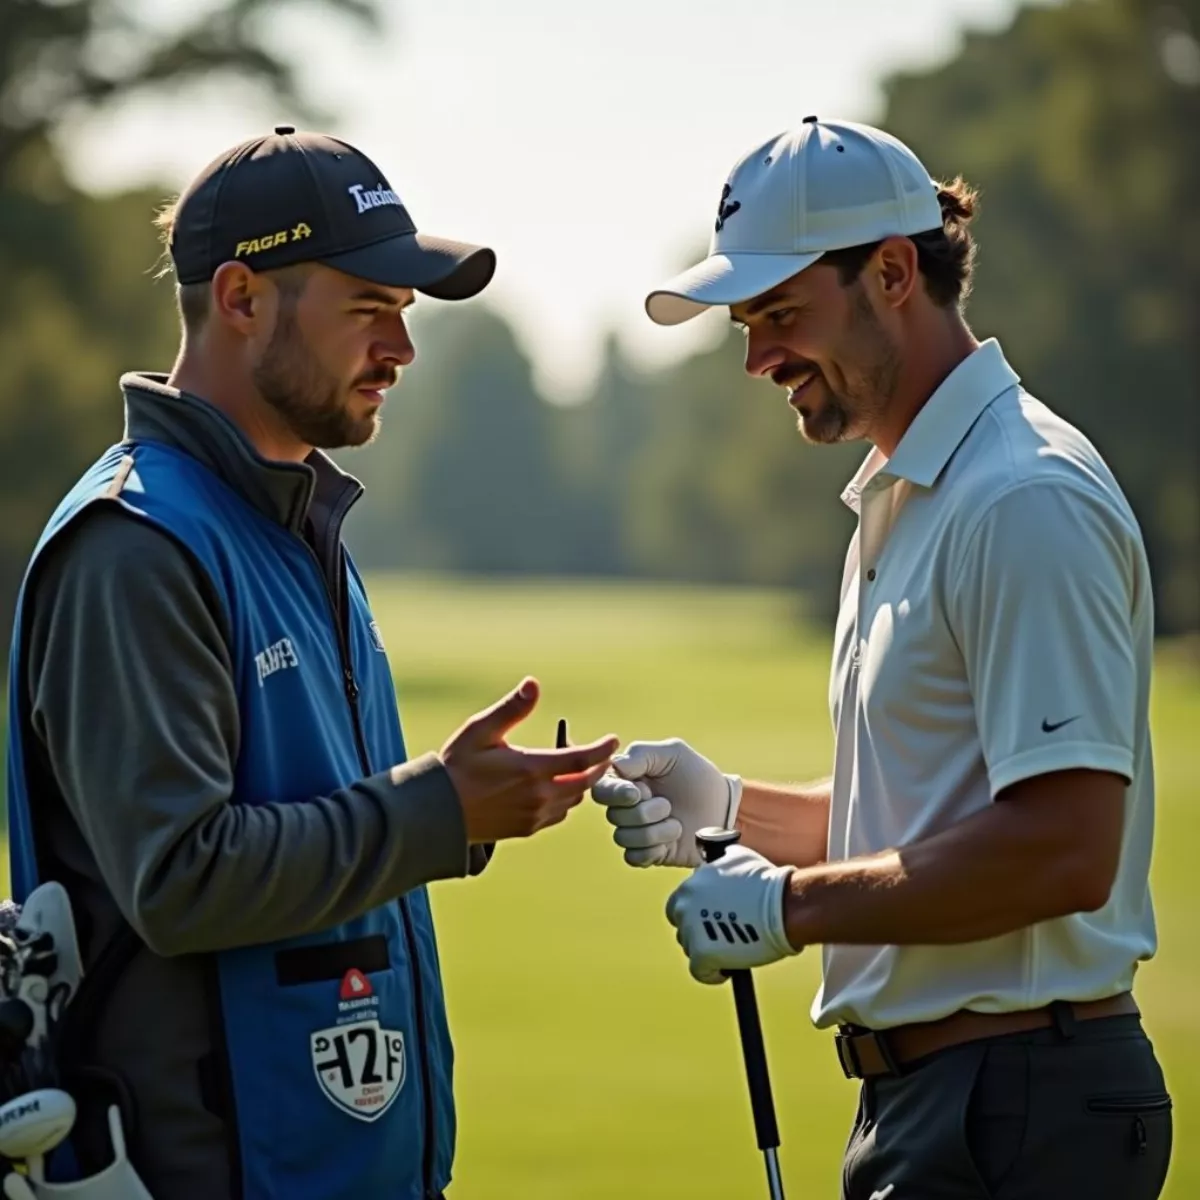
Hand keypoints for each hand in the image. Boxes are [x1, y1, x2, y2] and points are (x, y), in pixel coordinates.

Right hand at [440, 678, 617, 843]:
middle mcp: (539, 796)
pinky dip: (566, 800)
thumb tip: (533, 684)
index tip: (613, 740)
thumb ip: (511, 709)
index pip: (581, 760)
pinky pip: (558, 815)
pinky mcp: (527, 828)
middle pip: (585, 783)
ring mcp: (534, 815)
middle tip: (602, 754)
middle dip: (598, 767)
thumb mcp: (481, 731)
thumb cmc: (457, 767)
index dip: (602, 749)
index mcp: (531, 769)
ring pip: (573, 800)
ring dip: (582, 784)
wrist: (437, 812)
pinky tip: (557, 789)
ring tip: (578, 768)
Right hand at [590, 739, 740, 866]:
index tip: (639, 792)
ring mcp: (636, 831)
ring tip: (676, 822)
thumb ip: (641, 754)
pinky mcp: (647, 853)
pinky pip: (633, 857)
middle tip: (667, 804)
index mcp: (626, 781)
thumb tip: (614, 765)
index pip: (601, 790)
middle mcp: (625, 807)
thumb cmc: (697, 775)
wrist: (724, 808)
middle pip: (613, 815)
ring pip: (623, 837)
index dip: (616, 793)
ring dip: (654, 830)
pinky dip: (652, 849)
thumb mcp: (673, 753)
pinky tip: (671, 839)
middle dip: (644, 812)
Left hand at [664, 846, 798, 983]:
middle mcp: (684, 908)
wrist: (782, 905)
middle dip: (700, 934)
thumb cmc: (766, 882)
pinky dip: (713, 973)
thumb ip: (718, 865)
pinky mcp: (703, 955)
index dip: (694, 916)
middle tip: (722, 936)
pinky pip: (700, 972)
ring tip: (732, 950)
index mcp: (689, 887)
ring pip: (692, 950)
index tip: (710, 920)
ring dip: (708, 951)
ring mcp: (691, 931)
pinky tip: (728, 969)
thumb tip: (719, 863)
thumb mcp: (735, 858)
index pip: (678, 908)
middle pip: (684, 930)